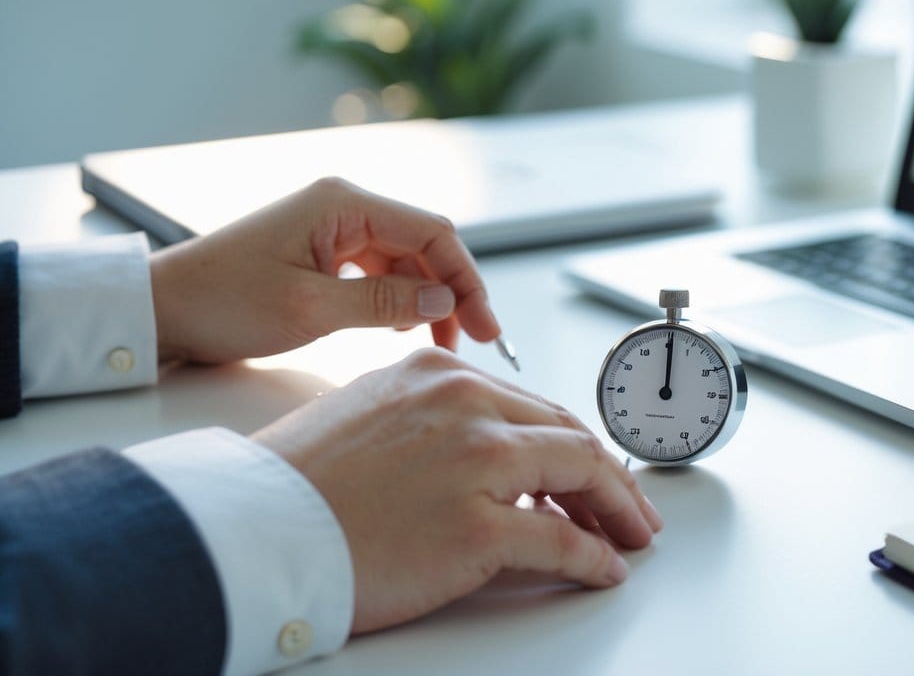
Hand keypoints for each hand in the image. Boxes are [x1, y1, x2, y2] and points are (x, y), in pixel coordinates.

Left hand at [149, 177, 499, 363]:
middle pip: (424, 245)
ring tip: (442, 343)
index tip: (487, 326)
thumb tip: (446, 300)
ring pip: (406, 261)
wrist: (162, 310)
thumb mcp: (310, 309)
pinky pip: (379, 271)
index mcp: (343, 203)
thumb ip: (385, 301)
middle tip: (473, 342)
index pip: (433, 232)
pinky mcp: (323, 252)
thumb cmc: (223, 302)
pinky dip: (400, 300)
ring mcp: (333, 228)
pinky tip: (405, 329)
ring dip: (429, 300)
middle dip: (453, 292)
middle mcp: (343, 207)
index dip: (467, 280)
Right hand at [252, 348, 663, 632]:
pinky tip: (603, 569)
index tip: (587, 467)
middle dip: (607, 475)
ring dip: (616, 508)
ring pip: (581, 474)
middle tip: (627, 504)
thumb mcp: (370, 416)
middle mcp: (466, 405)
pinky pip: (562, 541)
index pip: (532, 407)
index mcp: (439, 376)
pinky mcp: (480, 526)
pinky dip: (594, 557)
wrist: (252, 529)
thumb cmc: (297, 483)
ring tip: (630, 534)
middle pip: (568, 435)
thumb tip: (480, 459)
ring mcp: (478, 461)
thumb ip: (433, 424)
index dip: (570, 444)